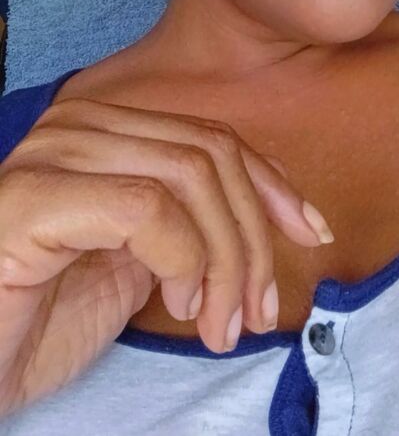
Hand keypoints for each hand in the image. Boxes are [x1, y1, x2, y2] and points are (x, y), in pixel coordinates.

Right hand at [0, 95, 332, 417]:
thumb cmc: (43, 318)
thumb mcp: (142, 261)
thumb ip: (191, 221)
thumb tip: (277, 214)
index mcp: (104, 130)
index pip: (212, 138)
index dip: (271, 186)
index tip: (312, 234)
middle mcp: (78, 125)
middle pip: (209, 155)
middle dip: (252, 237)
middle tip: (256, 311)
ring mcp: (52, 154)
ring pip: (188, 177)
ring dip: (226, 259)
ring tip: (221, 325)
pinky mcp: (34, 197)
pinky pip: (145, 208)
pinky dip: (184, 259)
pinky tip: (180, 304)